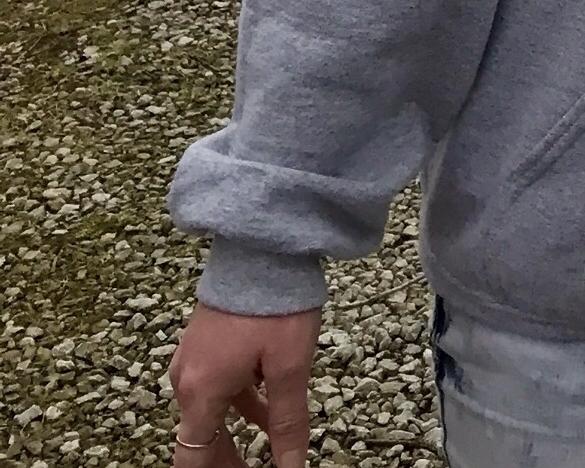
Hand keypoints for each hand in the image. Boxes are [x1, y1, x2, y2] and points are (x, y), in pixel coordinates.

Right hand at [168, 302, 319, 467]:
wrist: (263, 245)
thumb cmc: (275, 305)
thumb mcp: (289, 367)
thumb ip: (287, 422)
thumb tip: (290, 466)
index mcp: (201, 392)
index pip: (193, 457)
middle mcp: (187, 378)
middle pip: (201, 436)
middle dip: (226, 459)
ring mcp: (194, 356)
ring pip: (211, 408)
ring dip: (235, 431)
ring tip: (266, 447)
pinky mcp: (206, 338)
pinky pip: (218, 382)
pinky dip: (238, 400)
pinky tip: (265, 403)